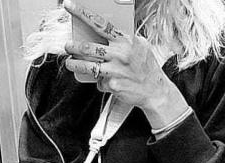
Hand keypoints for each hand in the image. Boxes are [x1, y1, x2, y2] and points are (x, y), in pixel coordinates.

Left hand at [62, 0, 189, 129]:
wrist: (156, 91)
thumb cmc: (146, 68)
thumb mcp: (140, 47)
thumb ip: (123, 40)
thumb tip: (102, 33)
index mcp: (126, 41)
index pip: (101, 24)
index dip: (82, 13)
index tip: (69, 5)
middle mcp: (120, 54)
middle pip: (88, 47)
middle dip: (73, 46)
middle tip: (68, 46)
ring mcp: (115, 71)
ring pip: (86, 66)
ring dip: (74, 64)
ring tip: (70, 63)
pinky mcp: (112, 85)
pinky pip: (99, 82)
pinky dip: (99, 82)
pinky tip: (105, 82)